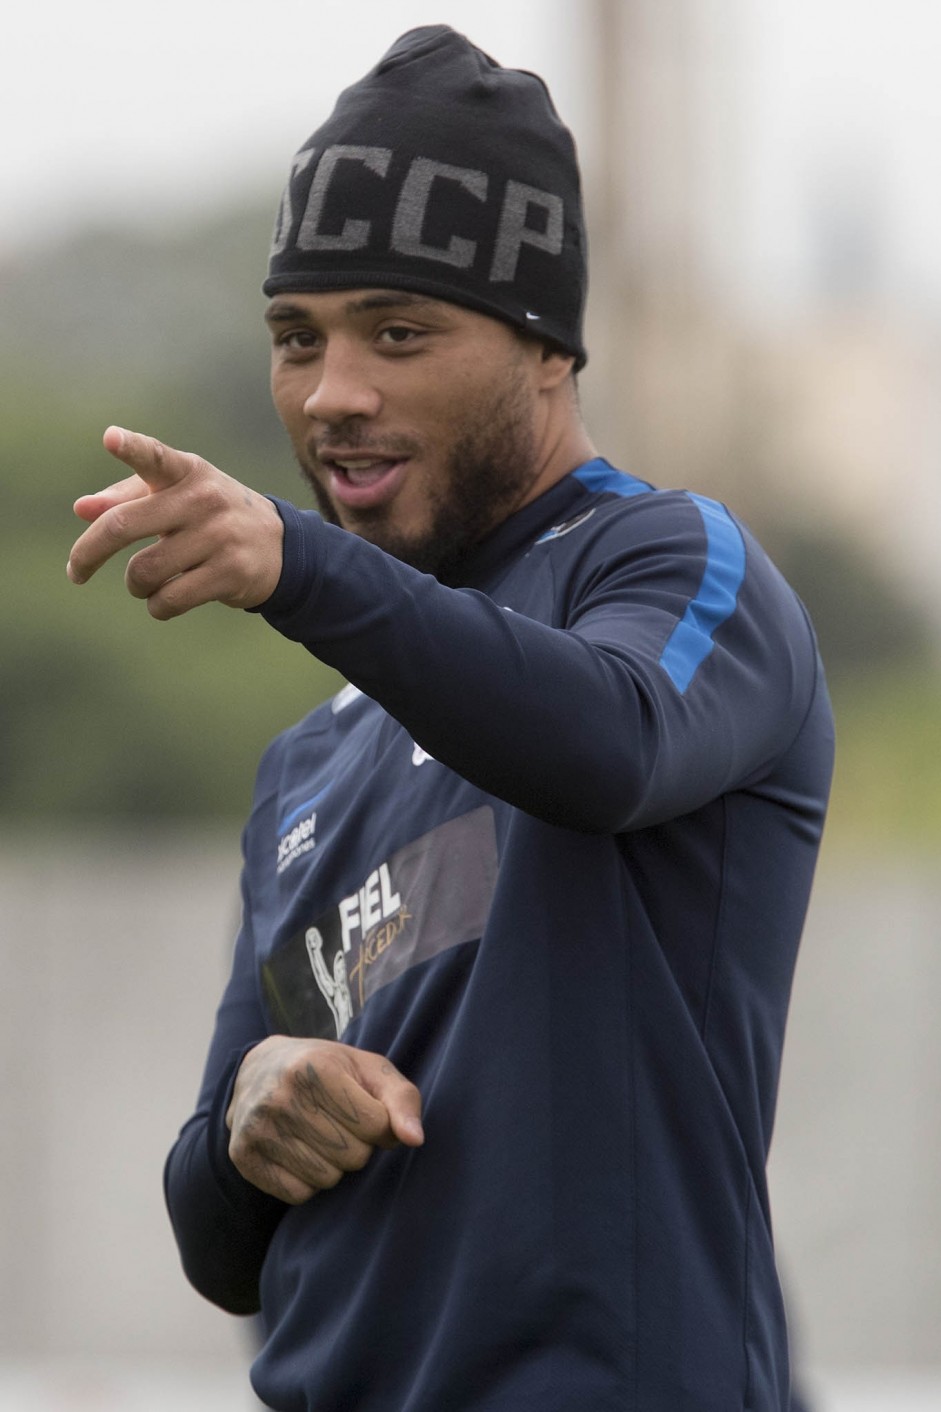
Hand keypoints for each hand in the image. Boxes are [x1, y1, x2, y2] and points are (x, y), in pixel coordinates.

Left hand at [67, 426, 284, 618]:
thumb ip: (126, 498)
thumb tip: (81, 509)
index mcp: (187, 472)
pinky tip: (165, 599)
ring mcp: (220, 536)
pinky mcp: (230, 572)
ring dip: (135, 585)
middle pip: (122, 525)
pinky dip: (157, 606)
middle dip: (87, 554)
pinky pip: (169, 600)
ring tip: (144, 582)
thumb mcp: (174, 496)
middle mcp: (204, 499)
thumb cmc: (209, 516)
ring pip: (143, 572)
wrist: (278, 546)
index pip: (156, 456)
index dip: (131, 447)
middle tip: (75, 572)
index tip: (110, 437)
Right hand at [226, 1036, 424, 1203]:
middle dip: (358, 1146)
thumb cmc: (328, 1070)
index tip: (366, 1110)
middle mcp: (280, 1097)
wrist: (260, 1069)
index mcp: (315, 1068)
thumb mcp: (369, 1070)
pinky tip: (299, 1151)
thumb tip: (414, 1140)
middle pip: (352, 1156)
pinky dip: (307, 1181)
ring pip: (326, 1178)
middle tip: (340, 1124)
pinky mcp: (243, 1157)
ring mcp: (257, 1128)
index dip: (380, 1124)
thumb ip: (401, 1099)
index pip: (375, 1125)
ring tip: (320, 1135)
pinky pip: (298, 1194)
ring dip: (334, 1165)